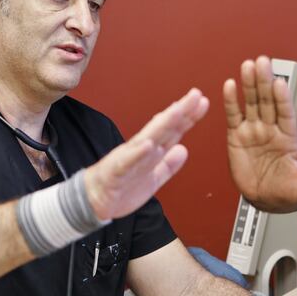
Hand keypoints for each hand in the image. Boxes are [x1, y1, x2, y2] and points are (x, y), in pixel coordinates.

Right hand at [85, 88, 208, 220]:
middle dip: (180, 111)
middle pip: (164, 127)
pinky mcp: (116, 172)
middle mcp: (141, 149)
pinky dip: (138, 153)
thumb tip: (184, 149)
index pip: (173, 131)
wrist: (93, 202)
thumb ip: (168, 165)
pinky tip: (149, 145)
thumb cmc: (122, 187)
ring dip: (163, 124)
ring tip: (177, 110)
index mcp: (151, 151)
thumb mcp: (153, 178)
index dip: (188, 117)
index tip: (203, 102)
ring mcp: (129, 158)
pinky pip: (128, 162)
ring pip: (148, 138)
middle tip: (196, 95)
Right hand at [223, 56, 296, 211]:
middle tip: (262, 61)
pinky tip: (230, 85)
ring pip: (252, 103)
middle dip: (265, 81)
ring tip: (247, 65)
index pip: (286, 112)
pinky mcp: (238, 137)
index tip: (280, 83)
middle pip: (268, 101)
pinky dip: (231, 101)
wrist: (268, 199)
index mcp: (289, 137)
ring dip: (249, 84)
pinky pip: (234, 116)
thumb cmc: (290, 192)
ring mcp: (255, 130)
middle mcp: (271, 129)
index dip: (283, 98)